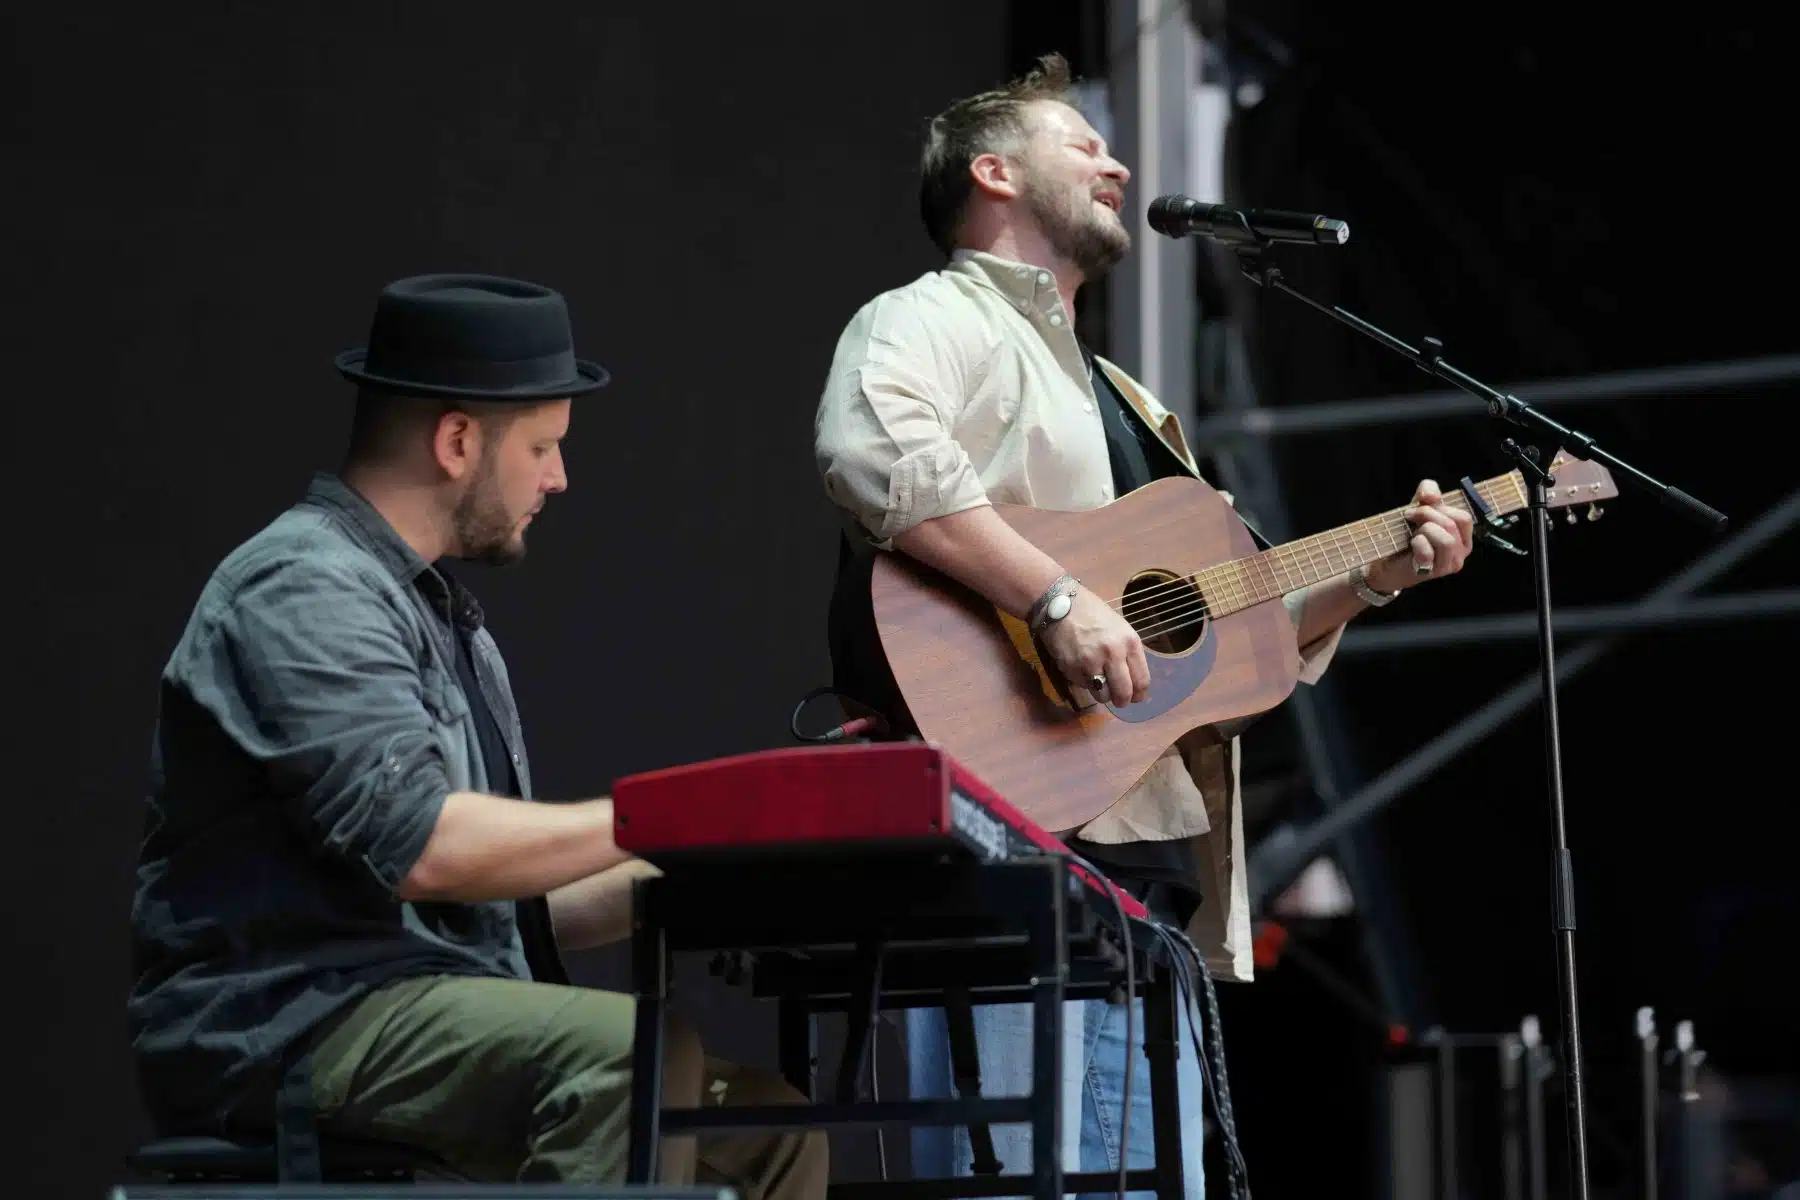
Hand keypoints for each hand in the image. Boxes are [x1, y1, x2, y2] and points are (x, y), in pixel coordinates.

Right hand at [1039, 585, 1150, 704]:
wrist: (1059, 603)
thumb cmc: (1091, 613)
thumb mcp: (1119, 628)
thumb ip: (1127, 653)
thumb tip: (1132, 680)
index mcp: (1130, 642)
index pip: (1142, 680)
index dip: (1139, 695)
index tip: (1135, 697)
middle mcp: (1113, 654)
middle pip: (1123, 693)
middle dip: (1122, 701)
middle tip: (1118, 700)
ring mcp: (1092, 662)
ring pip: (1103, 696)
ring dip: (1101, 693)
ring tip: (1097, 681)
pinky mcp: (1072, 668)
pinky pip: (1083, 686)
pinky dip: (1084, 682)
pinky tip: (1080, 666)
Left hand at [1367, 478, 1475, 593]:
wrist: (1386, 559)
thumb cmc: (1407, 534)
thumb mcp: (1419, 506)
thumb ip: (1428, 492)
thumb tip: (1432, 497)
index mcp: (1463, 537)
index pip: (1464, 518)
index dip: (1441, 508)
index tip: (1421, 507)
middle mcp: (1460, 553)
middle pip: (1452, 525)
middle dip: (1427, 515)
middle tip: (1410, 517)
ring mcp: (1447, 565)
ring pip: (1446, 541)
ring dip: (1424, 530)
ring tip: (1413, 533)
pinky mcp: (1431, 572)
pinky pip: (1428, 553)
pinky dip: (1417, 543)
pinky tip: (1411, 545)